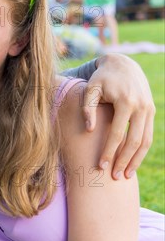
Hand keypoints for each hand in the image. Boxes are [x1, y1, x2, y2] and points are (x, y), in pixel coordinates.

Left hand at [83, 54, 154, 179]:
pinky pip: (149, 135)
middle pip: (135, 141)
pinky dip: (141, 150)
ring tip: (126, 175)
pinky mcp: (151, 111)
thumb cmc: (101, 78)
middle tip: (115, 177)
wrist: (123, 64)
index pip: (117, 133)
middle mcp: (141, 107)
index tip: (101, 166)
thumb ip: (88, 109)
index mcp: (125, 102)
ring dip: (136, 159)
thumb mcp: (90, 88)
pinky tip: (132, 161)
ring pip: (146, 141)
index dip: (109, 151)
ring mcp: (149, 110)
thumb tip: (90, 131)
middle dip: (125, 161)